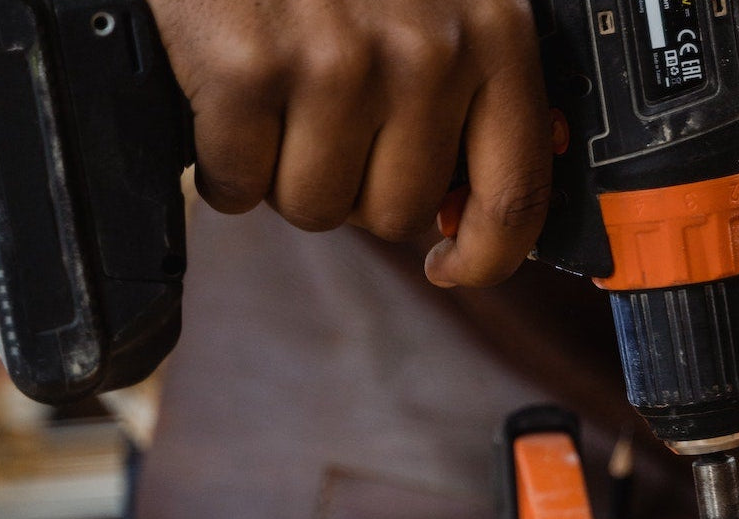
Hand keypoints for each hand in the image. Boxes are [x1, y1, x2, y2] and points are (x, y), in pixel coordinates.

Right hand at [152, 0, 550, 286]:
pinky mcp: (251, 70)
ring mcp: (338, 63)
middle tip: (324, 123)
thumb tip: (477, 204)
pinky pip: (239, 183)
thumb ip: (476, 85)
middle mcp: (427, 52)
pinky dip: (221, 162)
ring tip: (277, 102)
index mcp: (492, 33)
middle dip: (354, 186)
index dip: (484, 256)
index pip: (517, 195)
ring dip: (285, 173)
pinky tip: (225, 102)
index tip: (450, 264)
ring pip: (316, 207)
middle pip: (397, 213)